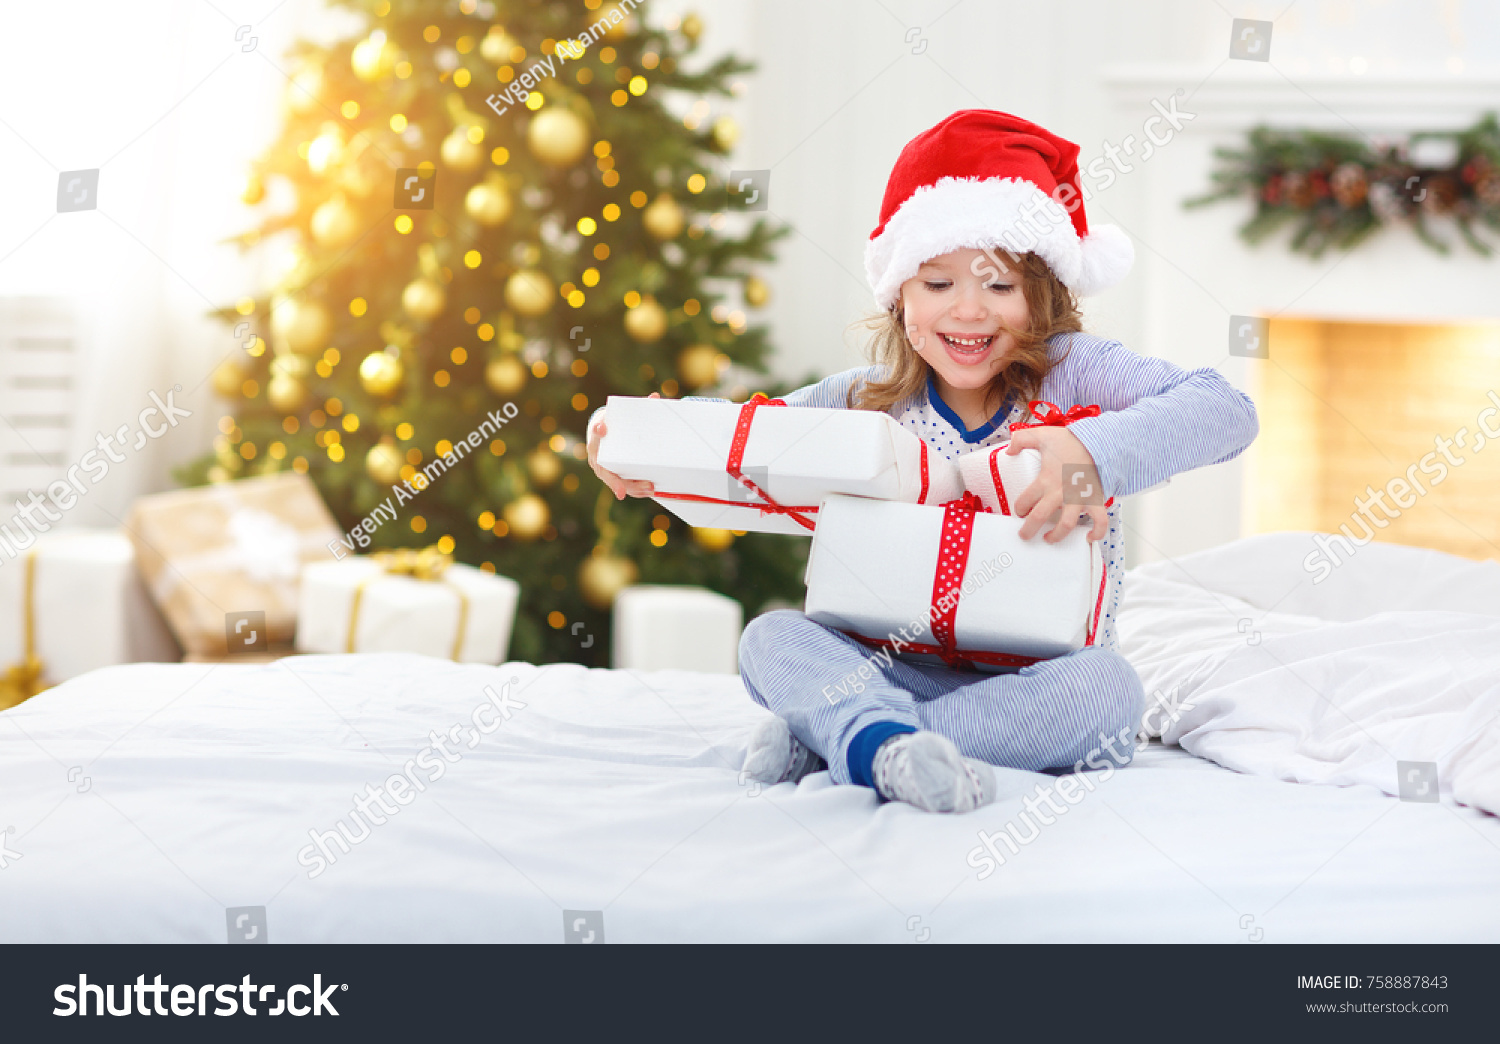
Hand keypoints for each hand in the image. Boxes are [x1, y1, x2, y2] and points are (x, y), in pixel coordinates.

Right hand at [587, 392, 658, 500]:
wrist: (601, 432)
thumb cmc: (612, 423)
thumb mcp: (620, 412)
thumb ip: (637, 406)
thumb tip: (655, 397)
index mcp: (597, 435)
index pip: (596, 431)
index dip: (599, 430)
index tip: (602, 428)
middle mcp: (597, 455)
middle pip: (605, 469)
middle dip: (618, 480)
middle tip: (636, 484)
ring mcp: (603, 468)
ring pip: (615, 482)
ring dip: (632, 488)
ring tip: (649, 488)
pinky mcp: (611, 475)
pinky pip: (622, 485)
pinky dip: (635, 490)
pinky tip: (648, 491)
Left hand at [1006, 425, 1108, 542]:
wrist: (1100, 441)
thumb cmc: (1072, 440)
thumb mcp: (1041, 435)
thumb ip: (1021, 439)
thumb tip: (1008, 450)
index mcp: (1046, 479)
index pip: (1025, 500)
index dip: (1018, 508)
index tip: (1018, 511)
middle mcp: (1061, 492)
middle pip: (1040, 517)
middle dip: (1028, 529)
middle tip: (1024, 535)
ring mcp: (1079, 498)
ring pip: (1067, 525)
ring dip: (1057, 536)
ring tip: (1049, 539)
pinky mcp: (1096, 499)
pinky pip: (1100, 520)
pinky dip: (1097, 532)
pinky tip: (1089, 537)